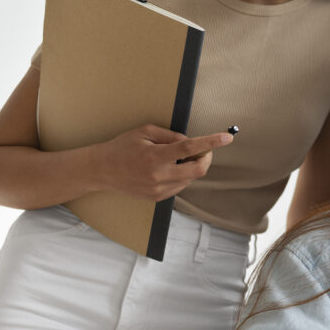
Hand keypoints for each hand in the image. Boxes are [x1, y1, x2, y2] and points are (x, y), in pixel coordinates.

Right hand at [93, 124, 233, 200]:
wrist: (101, 170)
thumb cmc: (123, 147)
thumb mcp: (145, 132)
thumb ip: (170, 136)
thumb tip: (191, 141)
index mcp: (155, 157)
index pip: (190, 148)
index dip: (211, 143)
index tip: (227, 138)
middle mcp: (159, 176)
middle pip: (198, 170)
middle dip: (206, 158)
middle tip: (203, 150)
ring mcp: (159, 190)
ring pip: (190, 178)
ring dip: (192, 166)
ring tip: (175, 157)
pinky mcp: (158, 197)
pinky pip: (181, 185)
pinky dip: (182, 175)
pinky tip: (168, 168)